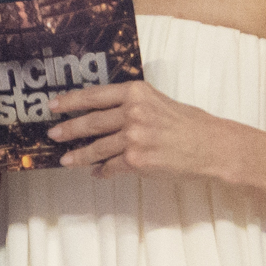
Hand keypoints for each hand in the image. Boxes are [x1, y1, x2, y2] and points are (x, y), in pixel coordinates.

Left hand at [45, 78, 234, 180]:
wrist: (213, 146)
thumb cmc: (190, 124)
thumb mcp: (159, 101)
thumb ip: (133, 104)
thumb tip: (104, 111)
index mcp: (137, 93)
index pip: (95, 95)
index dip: (70, 101)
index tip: (52, 105)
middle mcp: (133, 113)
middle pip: (90, 122)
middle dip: (67, 129)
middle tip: (52, 134)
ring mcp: (133, 137)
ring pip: (95, 149)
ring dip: (77, 156)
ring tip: (65, 159)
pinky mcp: (136, 160)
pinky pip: (109, 167)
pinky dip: (101, 171)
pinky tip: (97, 173)